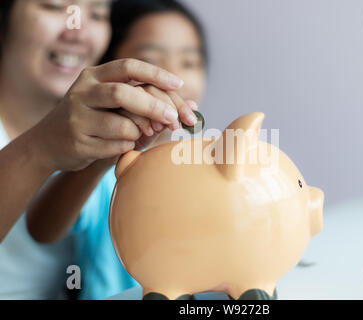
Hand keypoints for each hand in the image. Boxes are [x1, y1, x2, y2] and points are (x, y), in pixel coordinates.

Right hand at [32, 59, 197, 171]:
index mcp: (94, 75)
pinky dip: (128, 146)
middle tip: (174, 120)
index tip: (179, 83)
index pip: (129, 67)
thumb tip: (194, 104)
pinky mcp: (78, 140)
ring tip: (143, 134)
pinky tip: (122, 146)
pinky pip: (116, 145)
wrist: (52, 143)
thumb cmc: (96, 121)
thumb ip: (151, 101)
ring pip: (122, 123)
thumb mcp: (119, 105)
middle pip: (124, 93)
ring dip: (140, 131)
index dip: (156, 74)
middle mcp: (82, 91)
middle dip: (154, 106)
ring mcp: (77, 115)